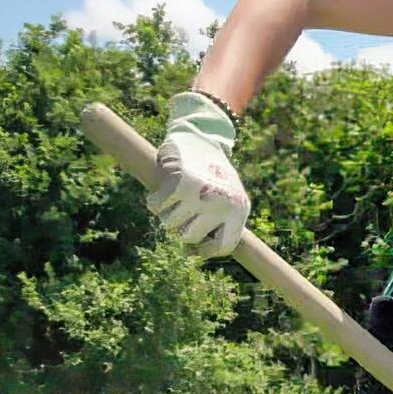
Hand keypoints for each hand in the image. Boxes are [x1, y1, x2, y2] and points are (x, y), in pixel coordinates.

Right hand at [147, 91, 250, 257]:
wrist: (201, 137)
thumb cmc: (211, 174)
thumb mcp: (226, 199)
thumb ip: (215, 225)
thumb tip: (191, 256)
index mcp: (239, 211)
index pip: (223, 246)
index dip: (203, 251)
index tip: (190, 249)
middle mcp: (224, 205)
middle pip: (188, 238)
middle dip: (178, 227)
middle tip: (179, 211)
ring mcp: (202, 194)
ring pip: (169, 225)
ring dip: (164, 214)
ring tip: (172, 198)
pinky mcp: (181, 183)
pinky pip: (156, 207)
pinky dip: (153, 202)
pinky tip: (159, 192)